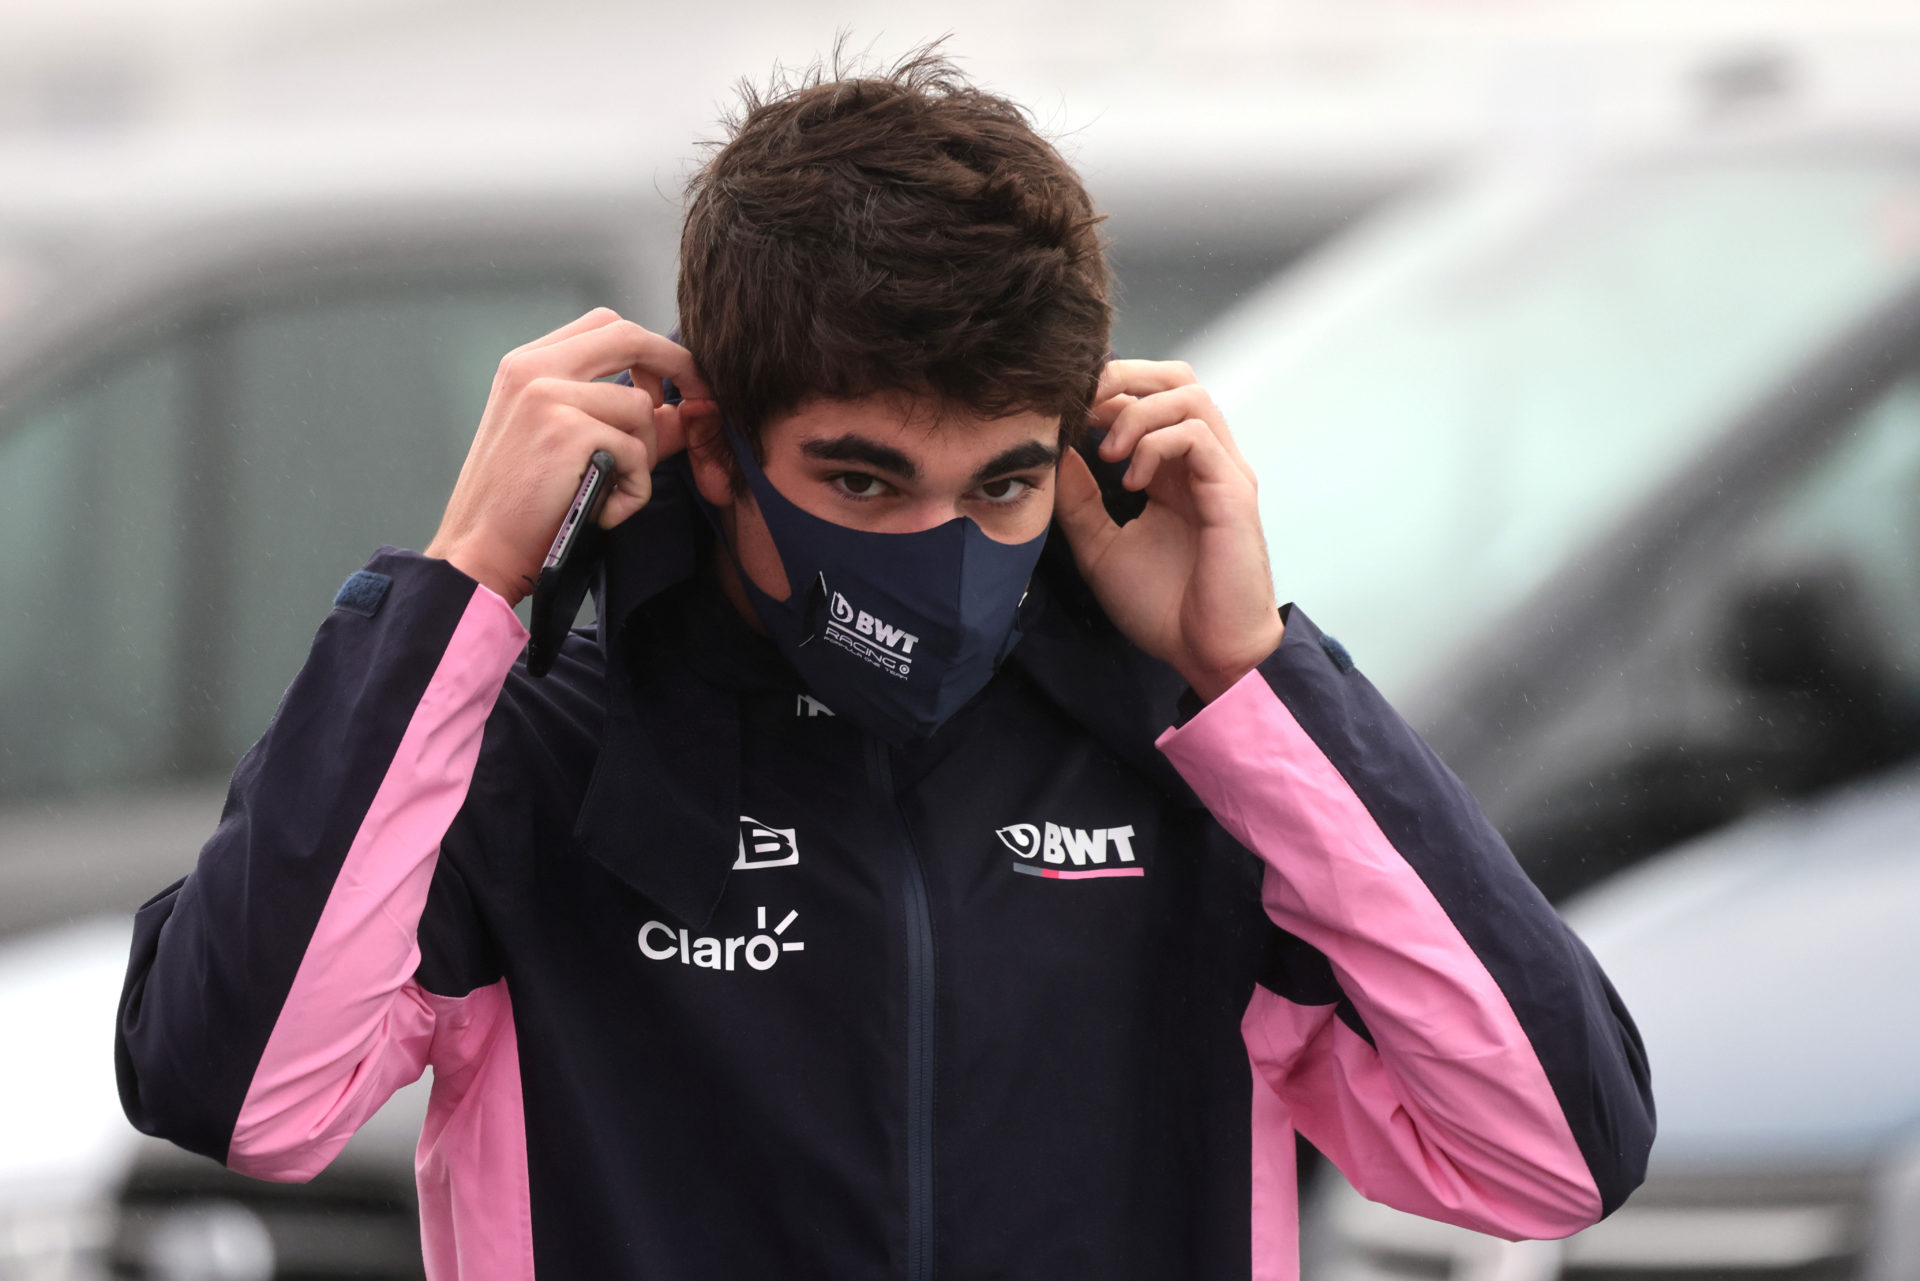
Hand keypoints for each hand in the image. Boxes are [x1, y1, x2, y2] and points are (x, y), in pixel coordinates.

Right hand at [424, 309, 715, 605]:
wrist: (478, 552)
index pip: (604, 327)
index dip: (650, 348)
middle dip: (677, 364)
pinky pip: (637, 453)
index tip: (674, 382)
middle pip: (628, 336)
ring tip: (611, 492)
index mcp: (526, 366)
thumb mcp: (569, 450)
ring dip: (644, 458)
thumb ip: (622, 422)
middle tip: (700, 402)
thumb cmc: (520, 508)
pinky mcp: (567, 431)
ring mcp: (548, 395)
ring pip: (641, 408)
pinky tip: (604, 512)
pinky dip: (634, 491)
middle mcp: (532, 369)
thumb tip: (685, 411)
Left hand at [1053, 359, 1282, 702]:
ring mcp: (1222, 472)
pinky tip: (1131, 481)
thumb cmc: (1164, 609)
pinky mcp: (1233, 491)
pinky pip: (1197, 436)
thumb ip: (1079, 500)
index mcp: (1173, 472)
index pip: (1147, 399)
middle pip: (1175, 378)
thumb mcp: (1100, 548)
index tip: (1066, 415)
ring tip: (1107, 453)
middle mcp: (1202, 462)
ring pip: (1189, 395)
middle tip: (1085, 408)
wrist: (1206, 654)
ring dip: (1137, 412)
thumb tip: (1056, 451)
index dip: (1105, 394)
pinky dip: (1156, 445)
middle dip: (1124, 378)